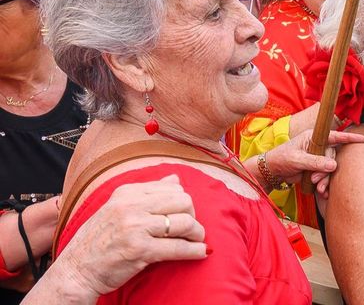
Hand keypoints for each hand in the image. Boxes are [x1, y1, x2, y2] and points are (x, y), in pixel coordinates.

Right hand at [58, 176, 206, 296]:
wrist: (75, 270)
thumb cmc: (99, 240)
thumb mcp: (117, 208)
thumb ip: (147, 193)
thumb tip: (176, 178)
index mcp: (126, 193)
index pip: (172, 188)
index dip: (183, 203)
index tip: (183, 215)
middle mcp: (131, 206)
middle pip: (183, 201)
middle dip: (192, 215)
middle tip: (191, 229)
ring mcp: (135, 227)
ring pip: (184, 222)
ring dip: (197, 233)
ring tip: (197, 241)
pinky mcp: (140, 250)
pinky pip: (178, 247)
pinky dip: (194, 250)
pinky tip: (201, 252)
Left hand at [266, 129, 363, 196]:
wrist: (273, 171)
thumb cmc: (282, 159)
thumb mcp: (297, 159)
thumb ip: (315, 162)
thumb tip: (333, 166)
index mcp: (314, 137)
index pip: (335, 136)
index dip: (349, 138)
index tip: (363, 139)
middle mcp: (318, 146)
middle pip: (333, 156)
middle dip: (328, 170)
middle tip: (317, 179)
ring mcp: (318, 157)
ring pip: (330, 168)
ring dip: (326, 179)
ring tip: (319, 188)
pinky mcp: (316, 168)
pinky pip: (326, 175)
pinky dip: (324, 184)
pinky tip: (321, 191)